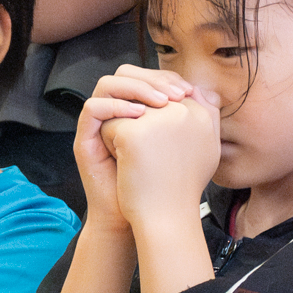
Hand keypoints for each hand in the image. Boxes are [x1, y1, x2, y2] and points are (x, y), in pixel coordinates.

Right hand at [75, 67, 198, 231]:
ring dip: (135, 88)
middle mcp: (116, 113)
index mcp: (137, 110)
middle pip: (125, 73)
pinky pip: (92, 108)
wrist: (145, 218)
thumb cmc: (165, 184)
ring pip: (107, 84)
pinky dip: (115, 106)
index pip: (146, 76)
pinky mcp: (85, 139)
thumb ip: (197, 119)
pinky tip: (139, 117)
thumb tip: (208, 92)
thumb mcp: (187, 146)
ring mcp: (98, 125)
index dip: (166, 77)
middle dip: (153, 79)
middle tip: (176, 95)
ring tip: (160, 104)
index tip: (188, 91)